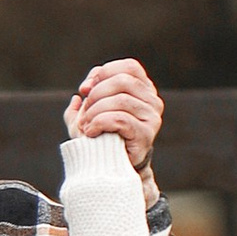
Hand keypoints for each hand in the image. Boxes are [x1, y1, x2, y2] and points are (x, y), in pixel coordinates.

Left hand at [67, 57, 163, 171]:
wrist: (110, 168)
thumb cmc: (100, 137)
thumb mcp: (89, 112)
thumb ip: (87, 95)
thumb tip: (83, 90)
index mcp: (144, 90)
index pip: (129, 67)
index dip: (104, 73)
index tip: (86, 90)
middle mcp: (153, 101)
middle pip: (123, 81)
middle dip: (96, 94)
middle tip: (84, 111)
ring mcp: (152, 118)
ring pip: (120, 100)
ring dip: (95, 111)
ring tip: (85, 125)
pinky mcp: (146, 135)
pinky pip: (120, 119)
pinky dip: (99, 123)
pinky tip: (91, 132)